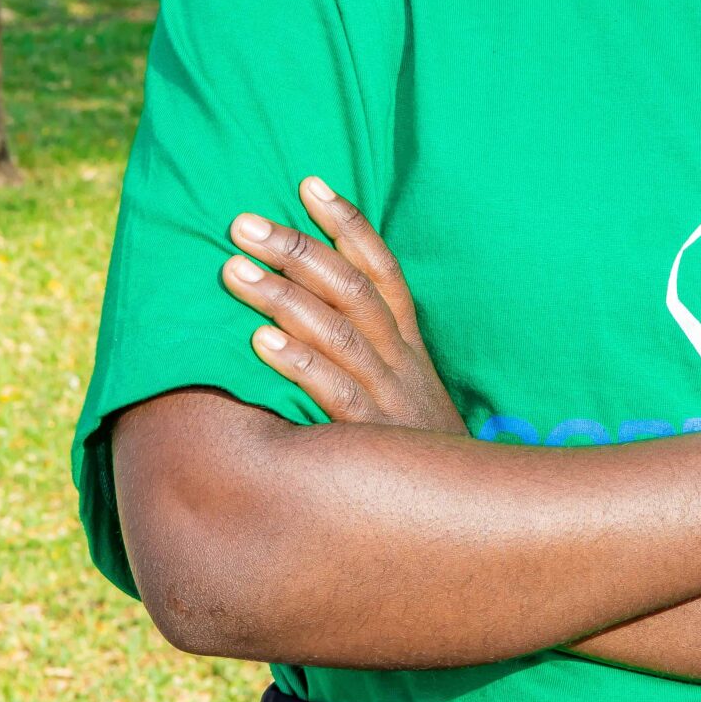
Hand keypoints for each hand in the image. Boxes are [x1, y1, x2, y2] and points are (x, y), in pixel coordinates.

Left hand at [222, 178, 466, 433]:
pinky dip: (298, 362)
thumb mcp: (405, 393)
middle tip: (244, 222)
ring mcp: (388, 398)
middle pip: (350, 289)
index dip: (347, 224)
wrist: (466, 518)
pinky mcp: (371, 439)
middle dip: (297, 249)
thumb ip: (369, 351)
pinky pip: (333, 392)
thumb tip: (308, 308)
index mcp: (408, 345)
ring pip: (335, 332)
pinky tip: (260, 340)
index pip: (381, 269)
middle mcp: (400, 362)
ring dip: (282, 295)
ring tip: (233, 269)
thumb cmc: (416, 451)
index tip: (309, 183)